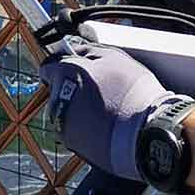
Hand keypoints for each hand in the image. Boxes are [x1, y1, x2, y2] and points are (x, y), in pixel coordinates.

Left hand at [39, 39, 171, 179]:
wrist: (146, 132)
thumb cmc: (134, 92)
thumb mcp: (114, 57)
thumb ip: (88, 51)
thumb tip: (75, 50)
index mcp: (66, 73)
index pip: (48, 68)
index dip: (61, 69)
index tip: (72, 72)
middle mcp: (58, 99)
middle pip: (56, 92)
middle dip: (71, 91)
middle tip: (97, 93)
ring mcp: (63, 124)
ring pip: (64, 113)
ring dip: (77, 111)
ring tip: (104, 112)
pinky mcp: (73, 144)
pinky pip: (73, 132)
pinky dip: (84, 129)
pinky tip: (104, 126)